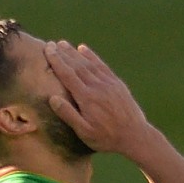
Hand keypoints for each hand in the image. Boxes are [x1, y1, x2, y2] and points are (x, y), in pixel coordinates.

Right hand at [44, 40, 156, 158]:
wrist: (136, 136)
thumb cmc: (107, 138)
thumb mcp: (84, 132)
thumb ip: (68, 114)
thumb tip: (52, 98)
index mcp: (87, 98)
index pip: (68, 75)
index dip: (57, 61)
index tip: (48, 50)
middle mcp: (97, 87)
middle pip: (77, 66)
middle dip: (63, 54)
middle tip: (51, 44)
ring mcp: (108, 83)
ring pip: (89, 63)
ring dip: (75, 52)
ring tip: (64, 44)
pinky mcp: (117, 84)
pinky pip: (102, 66)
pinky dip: (91, 56)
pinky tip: (84, 49)